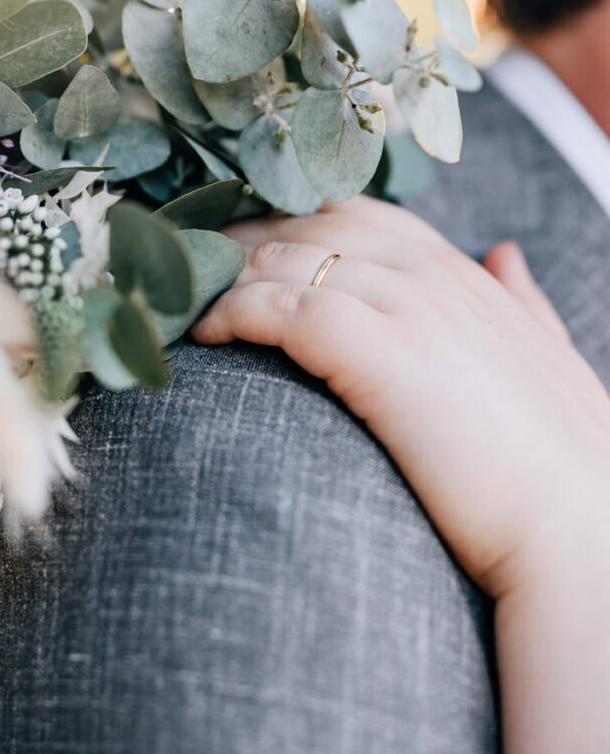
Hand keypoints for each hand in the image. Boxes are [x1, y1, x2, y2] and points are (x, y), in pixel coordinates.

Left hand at [191, 195, 609, 599]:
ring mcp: (408, 308)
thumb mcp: (550, 358)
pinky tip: (206, 334)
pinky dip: (235, 312)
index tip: (241, 248)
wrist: (584, 539)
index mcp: (462, 273)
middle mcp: (432, 275)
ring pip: (287, 260)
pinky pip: (284, 311)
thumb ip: (524, 302)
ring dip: (224, 276)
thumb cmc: (563, 462)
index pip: (356, 214)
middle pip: (308, 226)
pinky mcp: (381, 354)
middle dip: (242, 242)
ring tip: (183, 303)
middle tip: (190, 270)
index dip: (290, 223)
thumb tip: (505, 253)